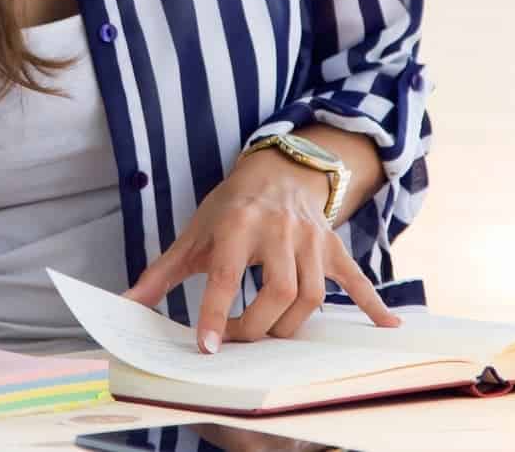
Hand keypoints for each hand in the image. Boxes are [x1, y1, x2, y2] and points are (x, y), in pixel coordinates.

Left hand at [121, 149, 398, 351]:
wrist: (279, 166)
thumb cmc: (231, 204)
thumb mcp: (195, 232)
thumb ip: (163, 272)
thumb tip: (127, 303)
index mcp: (239, 224)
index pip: (228, 276)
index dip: (217, 314)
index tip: (209, 347)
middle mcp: (279, 230)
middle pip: (279, 293)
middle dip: (257, 328)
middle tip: (239, 343)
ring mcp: (312, 240)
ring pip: (311, 295)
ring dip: (290, 326)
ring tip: (270, 337)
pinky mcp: (334, 247)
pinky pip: (356, 277)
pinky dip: (372, 303)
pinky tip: (388, 326)